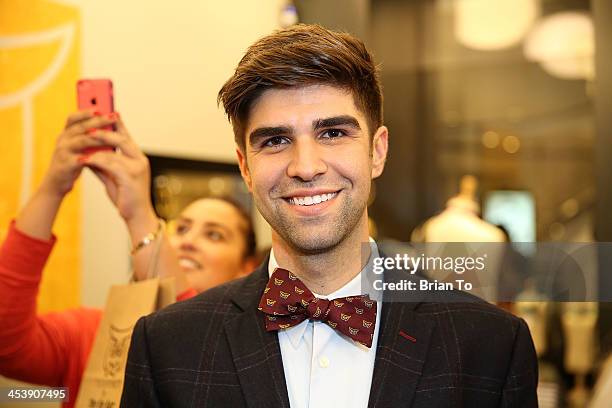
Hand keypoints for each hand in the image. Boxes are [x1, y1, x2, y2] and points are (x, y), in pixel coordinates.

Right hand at [39, 111, 116, 198]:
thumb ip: (88, 137)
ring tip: (113, 133)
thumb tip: (108, 125)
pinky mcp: (66, 164)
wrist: (56, 184)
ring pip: (82, 140)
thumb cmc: (71, 163)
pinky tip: (108, 153)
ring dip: (99, 135)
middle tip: (114, 116)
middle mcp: (62, 140)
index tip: (101, 106)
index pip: (73, 117)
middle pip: (81, 126)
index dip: (86, 111)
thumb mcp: (77, 148)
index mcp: (65, 134)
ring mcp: (62, 152)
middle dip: (98, 120)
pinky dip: (95, 155)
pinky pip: (82, 157)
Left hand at [79, 114, 156, 228]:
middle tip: (87, 127)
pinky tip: (84, 161)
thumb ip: (103, 163)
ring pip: (114, 150)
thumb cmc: (126, 196)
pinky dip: (95, 161)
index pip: (126, 135)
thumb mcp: (112, 176)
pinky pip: (110, 164)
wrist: (137, 216)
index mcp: (137, 157)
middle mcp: (140, 160)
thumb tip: (88, 152)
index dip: (115, 123)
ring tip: (81, 144)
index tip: (103, 112)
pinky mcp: (131, 177)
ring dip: (95, 146)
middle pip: (121, 137)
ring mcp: (137, 168)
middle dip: (103, 130)